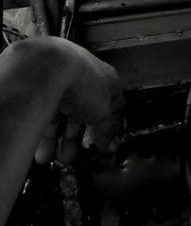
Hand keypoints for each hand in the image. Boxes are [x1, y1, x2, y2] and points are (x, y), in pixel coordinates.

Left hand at [5, 38, 124, 165]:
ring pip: (63, 117)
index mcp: (106, 80)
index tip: (105, 144)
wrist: (49, 68)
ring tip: (57, 158)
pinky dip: (45, 133)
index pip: (112, 106)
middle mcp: (84, 80)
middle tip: (77, 155)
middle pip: (84, 115)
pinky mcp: (42, 90)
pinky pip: (46, 115)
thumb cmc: (82, 80)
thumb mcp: (102, 112)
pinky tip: (44, 149)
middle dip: (79, 138)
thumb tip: (109, 143)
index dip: (110, 127)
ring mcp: (62, 84)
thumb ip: (106, 130)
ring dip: (60, 140)